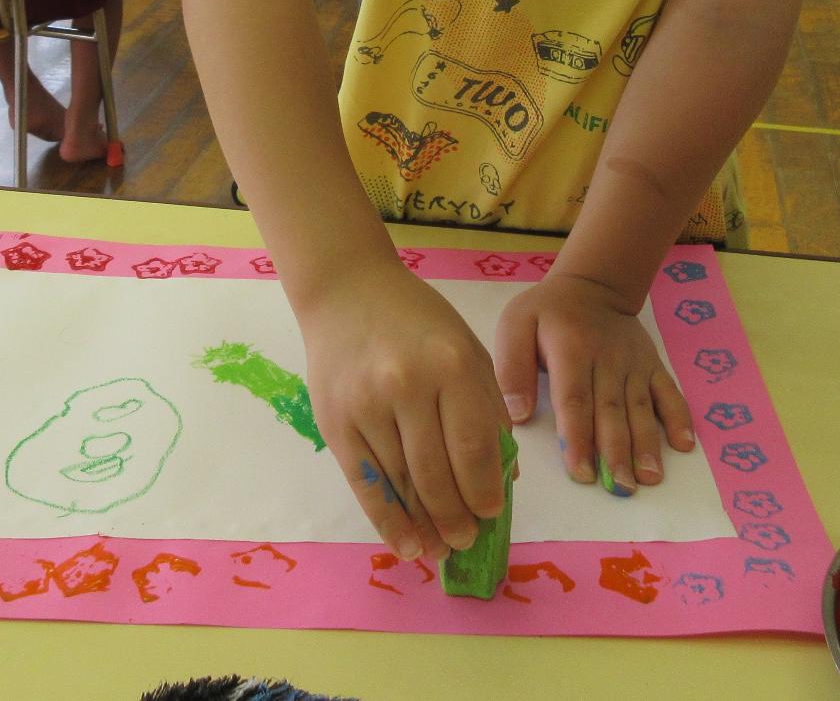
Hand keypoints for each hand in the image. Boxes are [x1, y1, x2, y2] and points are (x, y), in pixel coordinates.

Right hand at [301, 258, 508, 561]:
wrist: (348, 291)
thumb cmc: (417, 321)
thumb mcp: (467, 350)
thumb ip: (488, 408)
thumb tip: (505, 476)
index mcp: (451, 365)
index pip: (473, 446)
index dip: (484, 490)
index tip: (490, 514)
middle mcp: (408, 386)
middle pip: (436, 473)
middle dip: (455, 517)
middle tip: (465, 540)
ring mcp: (367, 406)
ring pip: (401, 483)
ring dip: (423, 526)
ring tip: (438, 549)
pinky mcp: (335, 422)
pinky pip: (365, 482)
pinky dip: (386, 519)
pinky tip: (404, 543)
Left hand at [494, 271, 692, 495]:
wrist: (592, 286)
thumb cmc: (547, 313)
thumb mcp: (517, 325)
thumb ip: (512, 368)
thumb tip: (517, 414)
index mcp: (571, 350)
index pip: (574, 400)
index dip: (578, 438)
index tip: (581, 473)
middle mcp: (607, 359)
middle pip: (611, 411)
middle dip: (616, 452)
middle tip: (619, 488)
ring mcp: (634, 363)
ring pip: (641, 408)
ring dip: (647, 444)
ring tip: (649, 478)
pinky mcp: (653, 365)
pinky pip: (669, 392)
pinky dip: (679, 418)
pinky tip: (685, 445)